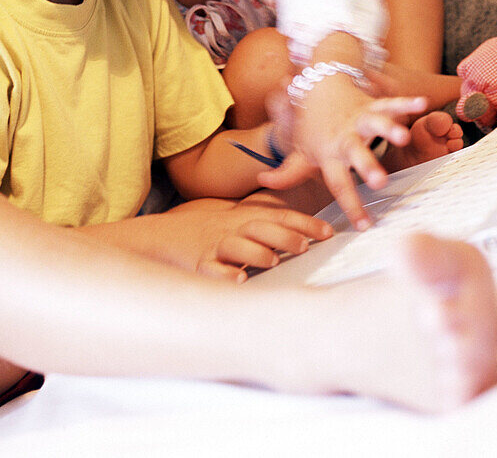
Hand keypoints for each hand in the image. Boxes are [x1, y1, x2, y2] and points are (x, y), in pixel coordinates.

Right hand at [160, 197, 333, 282]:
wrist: (169, 235)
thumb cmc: (218, 234)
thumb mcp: (244, 223)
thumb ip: (273, 227)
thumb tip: (311, 237)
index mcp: (248, 218)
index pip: (281, 216)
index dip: (305, 223)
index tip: (328, 233)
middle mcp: (234, 229)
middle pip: (260, 227)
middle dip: (283, 235)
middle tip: (303, 246)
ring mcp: (217, 247)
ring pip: (237, 246)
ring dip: (256, 253)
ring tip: (272, 261)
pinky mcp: (201, 264)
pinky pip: (212, 270)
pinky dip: (225, 275)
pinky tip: (238, 280)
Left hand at [257, 71, 427, 230]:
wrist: (318, 86)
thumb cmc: (312, 126)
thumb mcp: (298, 151)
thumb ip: (286, 172)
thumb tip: (263, 181)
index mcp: (328, 154)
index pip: (337, 183)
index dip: (350, 204)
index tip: (365, 226)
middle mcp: (344, 137)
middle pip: (355, 153)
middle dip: (368, 166)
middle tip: (380, 183)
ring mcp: (358, 119)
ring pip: (374, 123)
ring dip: (389, 128)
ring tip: (403, 136)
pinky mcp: (371, 104)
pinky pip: (389, 102)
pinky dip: (404, 102)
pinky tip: (421, 104)